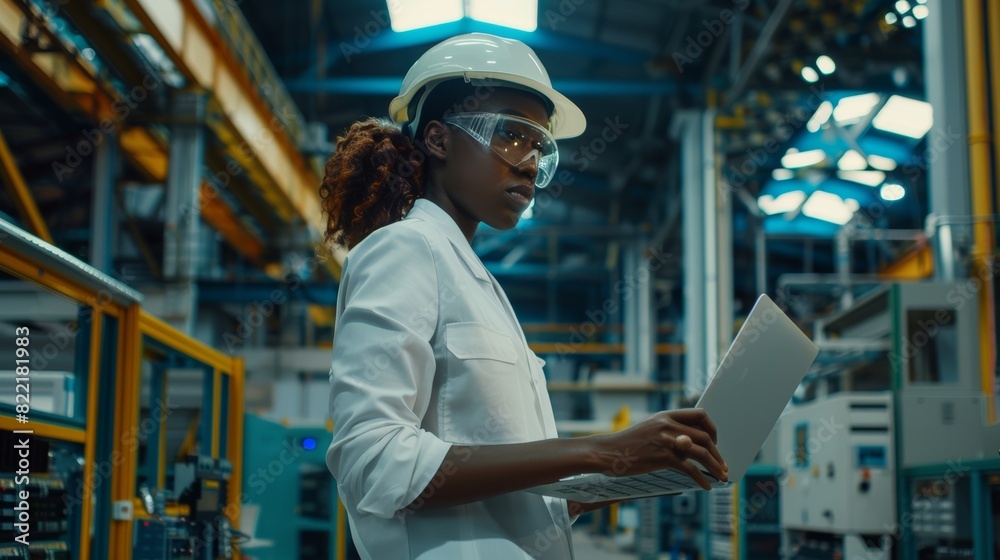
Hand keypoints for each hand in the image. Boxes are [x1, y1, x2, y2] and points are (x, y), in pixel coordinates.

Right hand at [586, 408, 728, 489]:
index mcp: (666, 415)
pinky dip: (702, 478)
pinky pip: (690, 468)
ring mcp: (666, 440)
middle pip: (704, 436)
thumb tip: (689, 444)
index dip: (712, 428)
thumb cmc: (627, 444)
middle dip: (717, 453)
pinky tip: (706, 486)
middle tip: (723, 465)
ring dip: (716, 466)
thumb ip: (669, 433)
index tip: (715, 441)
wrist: (607, 452)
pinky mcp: (662, 456)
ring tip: (722, 477)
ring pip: (701, 452)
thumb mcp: (650, 430)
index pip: (700, 414)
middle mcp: (668, 425)